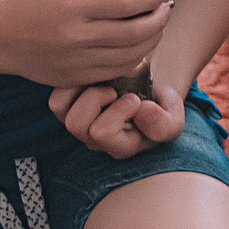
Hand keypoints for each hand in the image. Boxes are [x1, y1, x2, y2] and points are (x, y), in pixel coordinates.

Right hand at [0, 0, 168, 89]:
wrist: (2, 38)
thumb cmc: (34, 8)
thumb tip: (138, 1)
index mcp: (76, 7)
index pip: (127, 4)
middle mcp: (78, 36)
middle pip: (135, 32)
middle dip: (158, 20)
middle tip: (164, 10)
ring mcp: (78, 60)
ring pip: (130, 55)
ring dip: (150, 41)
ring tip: (155, 28)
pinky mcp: (77, 78)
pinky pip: (115, 70)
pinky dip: (132, 59)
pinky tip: (136, 48)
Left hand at [50, 77, 183, 158]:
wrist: (147, 84)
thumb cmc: (158, 102)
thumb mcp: (172, 114)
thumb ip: (164, 124)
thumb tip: (141, 111)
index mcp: (122, 146)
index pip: (103, 133)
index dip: (119, 110)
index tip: (136, 98)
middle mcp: (97, 140)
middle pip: (77, 126)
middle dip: (97, 99)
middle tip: (115, 90)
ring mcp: (80, 124)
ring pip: (63, 115)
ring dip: (84, 93)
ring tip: (104, 86)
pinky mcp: (67, 109)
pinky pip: (56, 102)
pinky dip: (71, 87)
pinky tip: (92, 82)